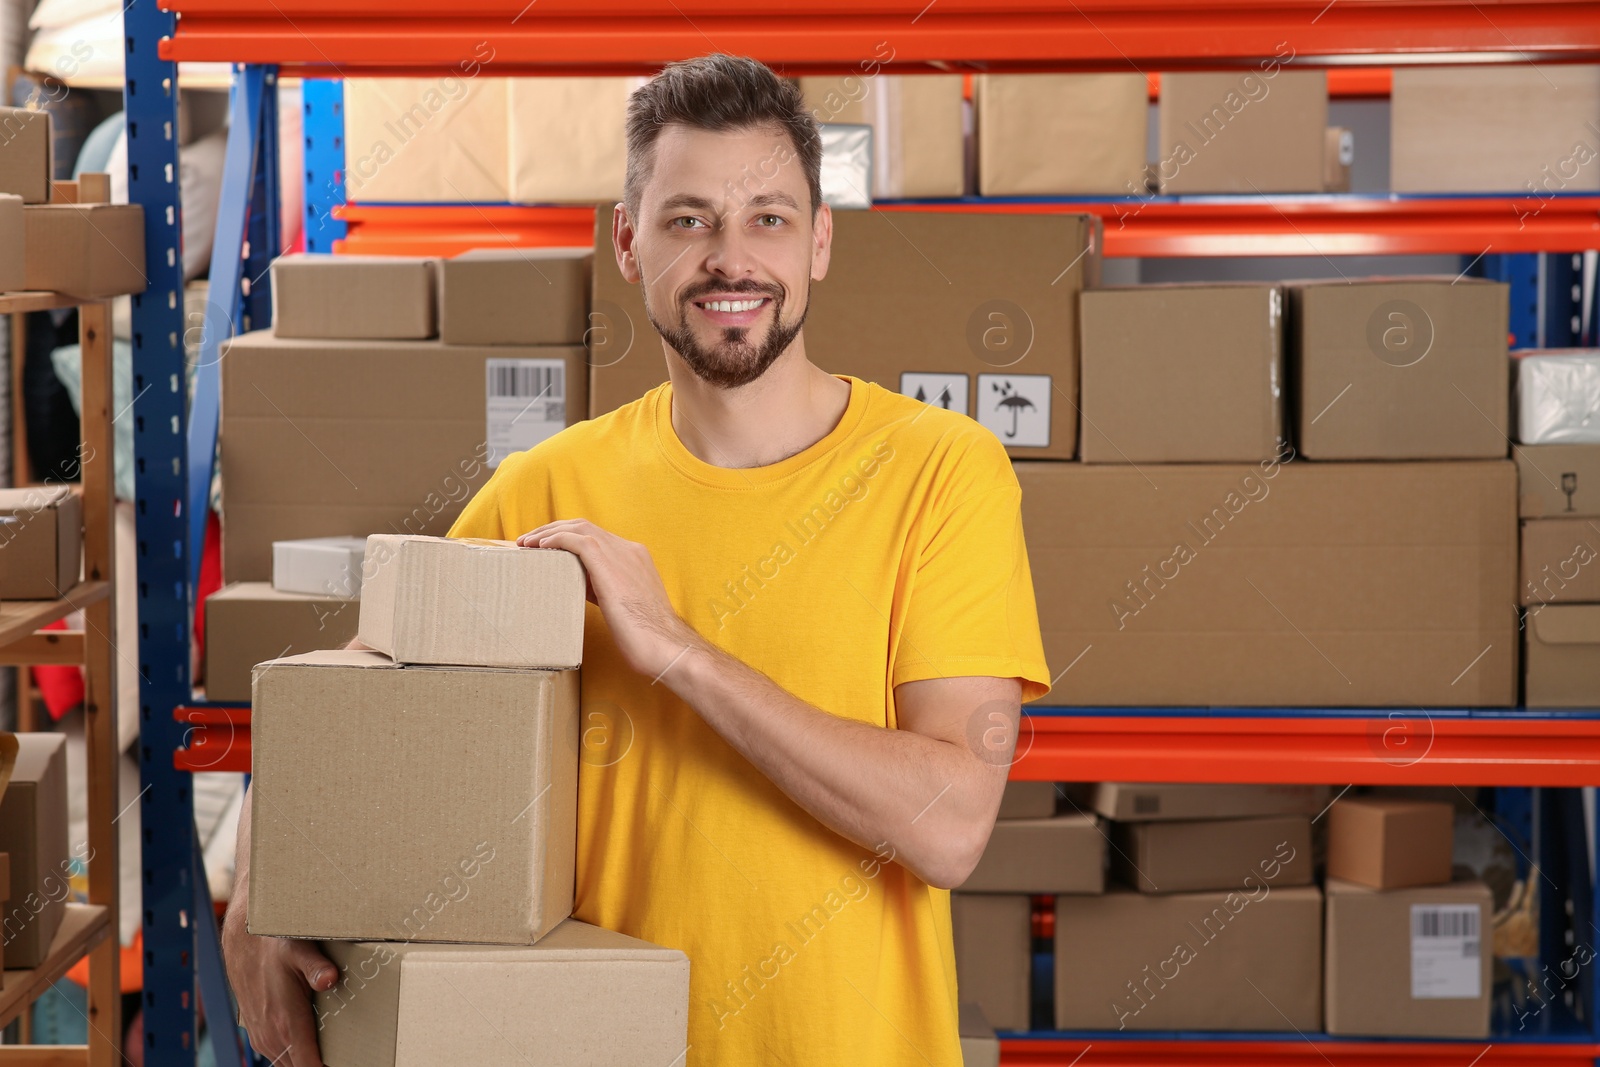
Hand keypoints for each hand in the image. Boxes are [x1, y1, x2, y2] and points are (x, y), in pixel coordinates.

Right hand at [222, 914, 336, 1066]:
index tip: (347, 1058)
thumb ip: (317, 967)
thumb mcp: (300, 951)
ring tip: (331, 1046)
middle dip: (322, 1060)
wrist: (245, 943)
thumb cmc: (275, 948)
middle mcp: (272, 1037)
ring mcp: (263, 1038)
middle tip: (345, 1051)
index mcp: (286, 1024)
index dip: (329, 1064)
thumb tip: (331, 979)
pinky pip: (280, 1055)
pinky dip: (296, 1054)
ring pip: (289, 1063)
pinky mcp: (259, 1034)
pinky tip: (311, 1039)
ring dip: (307, 1058)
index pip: (309, 1066)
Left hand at [517, 519, 700, 680]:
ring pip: (578, 528)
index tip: (548, 548)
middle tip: (529, 542)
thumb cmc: (645, 635)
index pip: (597, 537)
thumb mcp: (624, 605)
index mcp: (636, 558)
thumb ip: (605, 590)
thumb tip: (581, 588)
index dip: (569, 538)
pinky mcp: (608, 562)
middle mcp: (630, 549)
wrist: (662, 643)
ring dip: (549, 532)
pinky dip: (555, 539)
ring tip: (527, 543)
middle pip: (585, 527)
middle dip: (554, 530)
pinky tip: (540, 547)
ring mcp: (621, 553)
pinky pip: (576, 540)